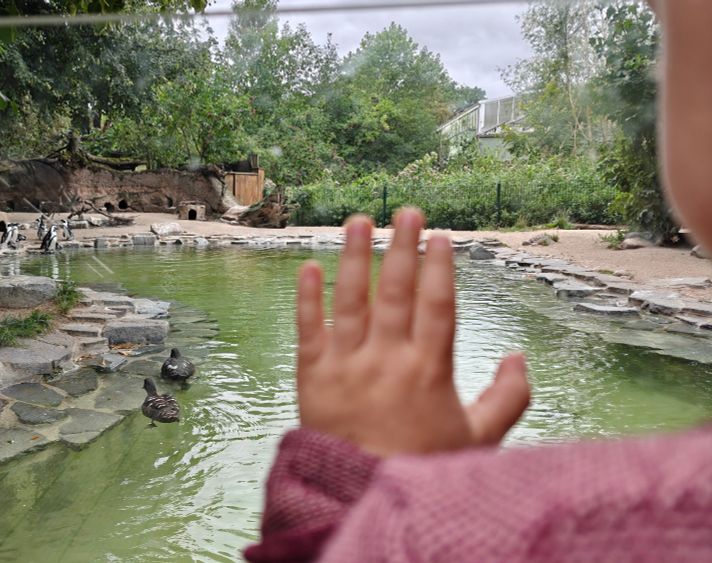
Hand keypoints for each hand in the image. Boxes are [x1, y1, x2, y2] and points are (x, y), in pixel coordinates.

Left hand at [295, 210, 529, 456]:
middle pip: (395, 291)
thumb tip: (519, 356)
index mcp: (429, 370)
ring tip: (357, 221)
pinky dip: (307, 298)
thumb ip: (507, 397)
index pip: (436, 305)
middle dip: (402, 246)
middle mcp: (388, 359)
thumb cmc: (421, 467)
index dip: (439, 267)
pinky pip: (308, 329)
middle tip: (406, 211)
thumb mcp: (479, 439)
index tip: (441, 237)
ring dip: (353, 256)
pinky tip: (308, 266)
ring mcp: (347, 365)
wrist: (363, 496)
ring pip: (350, 300)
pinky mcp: (313, 377)